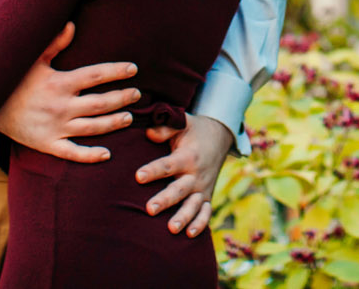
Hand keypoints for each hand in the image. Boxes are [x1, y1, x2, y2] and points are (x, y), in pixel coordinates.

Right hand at [0, 22, 137, 162]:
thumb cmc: (14, 79)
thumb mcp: (33, 58)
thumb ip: (54, 42)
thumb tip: (72, 24)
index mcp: (60, 83)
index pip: (96, 75)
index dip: (117, 71)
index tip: (133, 69)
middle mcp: (61, 106)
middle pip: (100, 103)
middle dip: (122, 98)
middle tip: (137, 94)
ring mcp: (55, 127)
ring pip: (92, 127)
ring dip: (114, 123)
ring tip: (129, 118)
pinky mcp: (47, 144)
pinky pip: (72, 152)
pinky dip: (90, 155)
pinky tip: (107, 154)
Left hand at [136, 113, 232, 237]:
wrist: (220, 137)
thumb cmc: (195, 130)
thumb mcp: (183, 123)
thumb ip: (166, 128)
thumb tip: (148, 134)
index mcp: (188, 156)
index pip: (168, 165)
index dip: (153, 170)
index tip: (138, 177)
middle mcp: (196, 174)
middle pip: (179, 189)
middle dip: (165, 200)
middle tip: (149, 209)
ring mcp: (203, 187)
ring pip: (193, 205)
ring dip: (183, 217)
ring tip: (171, 228)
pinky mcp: (207, 196)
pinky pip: (206, 212)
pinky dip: (200, 224)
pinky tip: (190, 235)